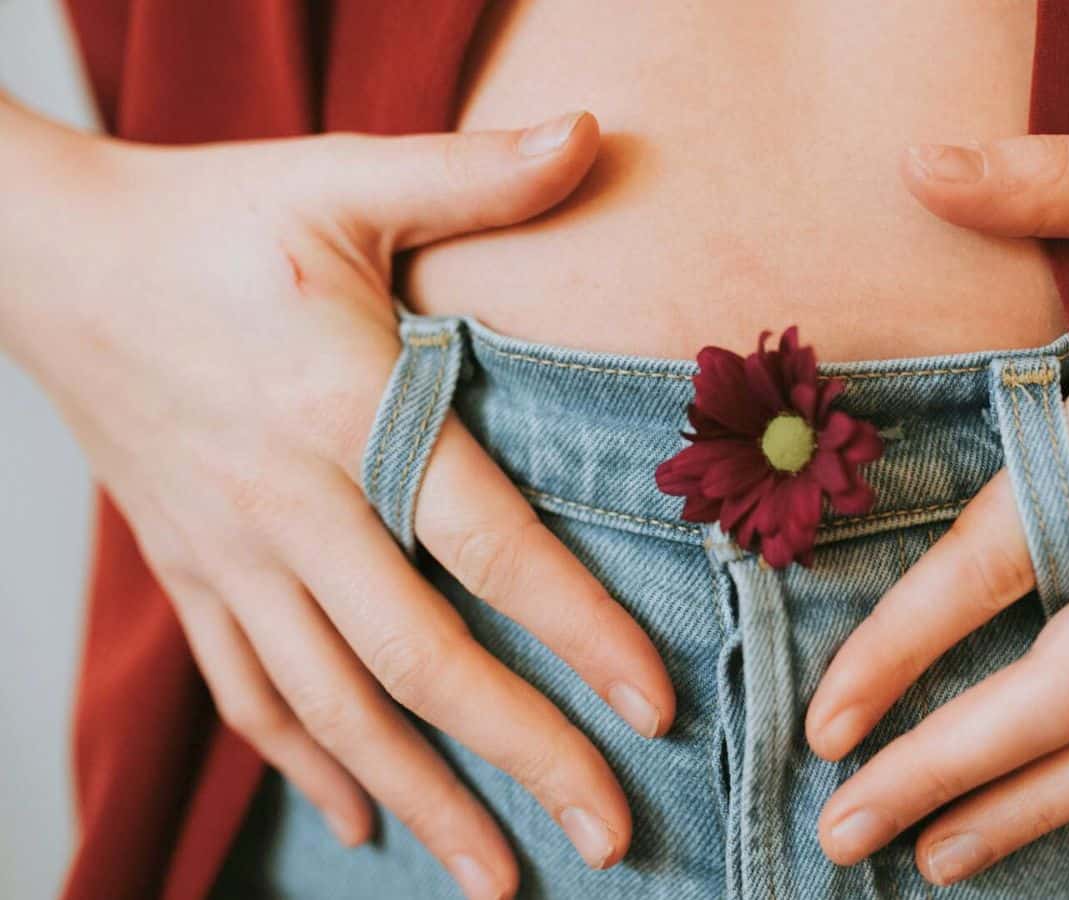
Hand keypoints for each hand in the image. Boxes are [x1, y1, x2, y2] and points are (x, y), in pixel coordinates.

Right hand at [0, 109, 674, 898]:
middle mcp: (289, 506)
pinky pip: (250, 694)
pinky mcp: (188, 574)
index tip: (655, 709)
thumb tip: (597, 133)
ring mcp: (229, 555)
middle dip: (520, 756)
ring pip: (332, 708)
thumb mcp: (342, 178)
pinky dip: (309, 766)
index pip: (485, 545)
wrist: (46, 256)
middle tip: (610, 839)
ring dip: (424, 799)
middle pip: (417, 660)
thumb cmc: (210, 218)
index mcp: (345, 411)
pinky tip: (365, 820)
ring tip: (500, 880)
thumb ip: (476, 176)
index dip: (576, 630)